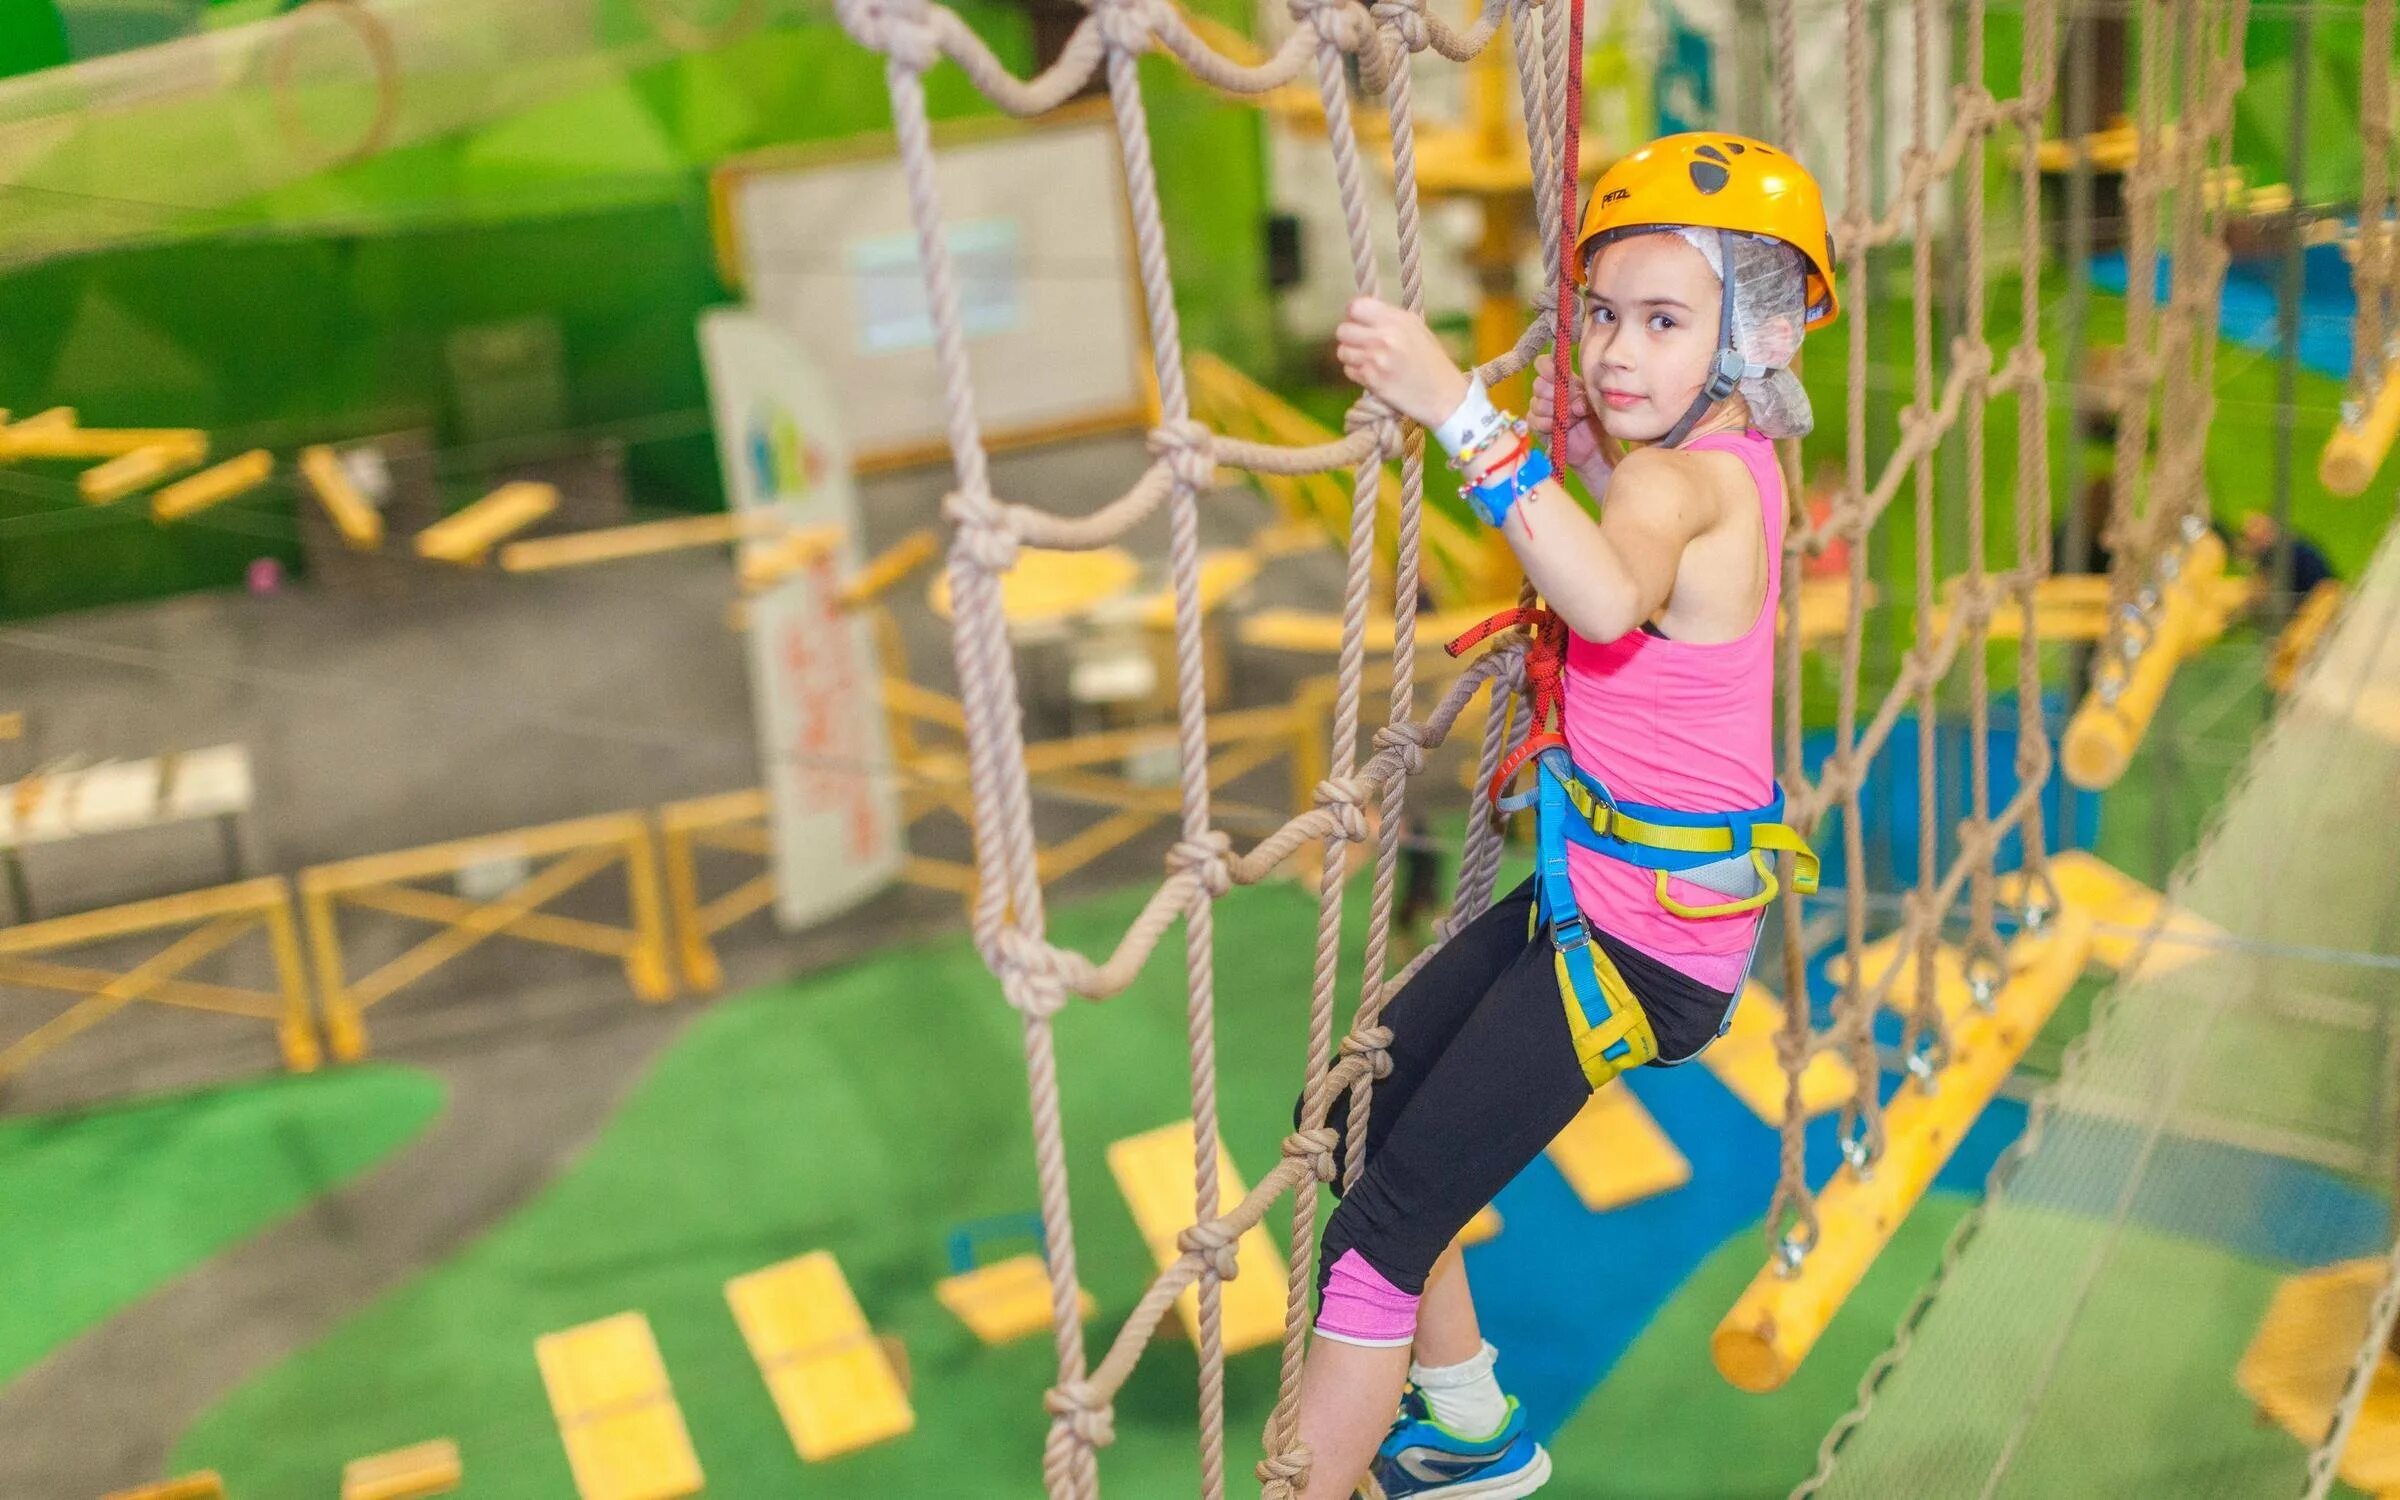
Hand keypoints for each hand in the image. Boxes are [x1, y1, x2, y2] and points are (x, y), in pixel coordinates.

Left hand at [1333, 297, 1469, 429]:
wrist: (1443, 395)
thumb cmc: (1432, 361)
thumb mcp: (1416, 328)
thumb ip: (1388, 318)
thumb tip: (1361, 311)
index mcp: (1396, 320)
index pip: (1355, 307)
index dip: (1354, 315)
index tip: (1359, 322)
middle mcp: (1383, 336)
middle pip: (1343, 330)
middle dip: (1349, 337)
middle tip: (1361, 344)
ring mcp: (1375, 359)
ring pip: (1342, 351)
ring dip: (1351, 356)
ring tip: (1368, 360)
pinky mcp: (1370, 380)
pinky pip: (1348, 370)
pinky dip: (1356, 372)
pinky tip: (1372, 373)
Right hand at [1531, 367, 1607, 481]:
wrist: (1594, 445)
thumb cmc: (1595, 419)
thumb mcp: (1594, 404)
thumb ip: (1585, 399)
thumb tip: (1575, 405)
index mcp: (1562, 379)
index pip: (1543, 364)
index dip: (1546, 367)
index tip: (1557, 376)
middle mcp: (1548, 391)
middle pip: (1538, 385)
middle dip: (1556, 396)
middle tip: (1574, 406)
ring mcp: (1539, 408)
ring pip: (1537, 404)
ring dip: (1556, 413)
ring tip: (1573, 419)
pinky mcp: (1535, 424)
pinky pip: (1534, 420)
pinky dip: (1549, 424)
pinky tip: (1562, 428)